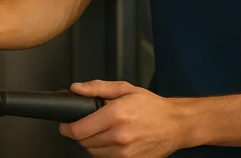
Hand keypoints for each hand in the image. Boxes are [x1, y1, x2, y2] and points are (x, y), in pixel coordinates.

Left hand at [60, 81, 187, 157]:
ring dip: (92, 143)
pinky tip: (112, 140)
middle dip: (80, 133)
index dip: (67, 128)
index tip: (65, 126)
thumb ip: (97, 88)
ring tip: (102, 131)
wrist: (175, 124)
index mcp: (116, 114)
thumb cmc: (152, 107)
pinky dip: (104, 151)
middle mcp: (119, 135)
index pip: (80, 129)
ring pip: (94, 153)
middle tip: (87, 124)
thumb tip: (77, 88)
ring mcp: (125, 152)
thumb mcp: (125, 89)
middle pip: (85, 142)